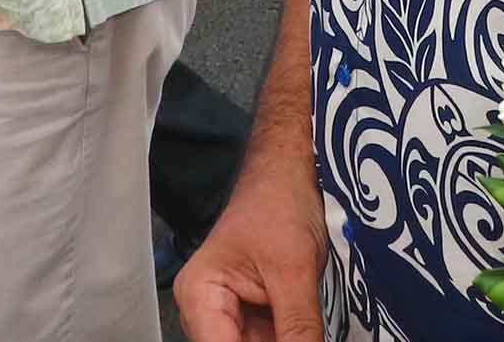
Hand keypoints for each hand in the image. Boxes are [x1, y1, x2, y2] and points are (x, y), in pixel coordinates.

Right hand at [174, 162, 329, 341]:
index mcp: (199, 294)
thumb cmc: (278, 203)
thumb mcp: (294, 271)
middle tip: (304, 333)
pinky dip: (290, 340)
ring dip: (286, 340)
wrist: (288, 178)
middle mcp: (206, 309)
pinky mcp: (252, 318)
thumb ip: (299, 327)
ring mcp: (230, 315)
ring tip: (304, 321)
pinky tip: (304, 331)